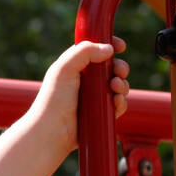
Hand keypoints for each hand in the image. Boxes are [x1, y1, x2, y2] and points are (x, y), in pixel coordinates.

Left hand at [30, 35, 129, 155]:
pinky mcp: (102, 113)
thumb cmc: (54, 99)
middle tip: (119, 71)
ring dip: (122, 84)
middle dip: (120, 67)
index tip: (120, 46)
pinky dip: (121, 101)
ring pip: (119, 85)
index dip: (110, 45)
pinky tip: (116, 101)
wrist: (53, 131)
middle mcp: (87, 80)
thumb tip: (109, 49)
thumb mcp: (64, 68)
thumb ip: (84, 51)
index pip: (97, 50)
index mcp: (77, 65)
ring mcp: (96, 97)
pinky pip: (119, 104)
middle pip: (113, 67)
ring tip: (115, 87)